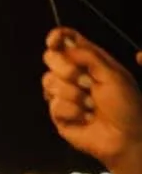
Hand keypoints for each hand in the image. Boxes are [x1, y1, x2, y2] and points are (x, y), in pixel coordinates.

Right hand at [42, 28, 141, 172]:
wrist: (124, 136)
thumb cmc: (125, 104)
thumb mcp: (112, 74)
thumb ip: (89, 56)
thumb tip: (63, 45)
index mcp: (89, 61)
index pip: (66, 41)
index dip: (57, 37)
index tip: (54, 41)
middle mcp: (73, 75)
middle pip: (50, 59)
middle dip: (66, 69)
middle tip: (86, 82)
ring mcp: (64, 95)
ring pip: (49, 82)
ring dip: (73, 94)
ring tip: (91, 105)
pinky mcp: (58, 115)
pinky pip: (54, 105)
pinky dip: (72, 111)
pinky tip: (85, 118)